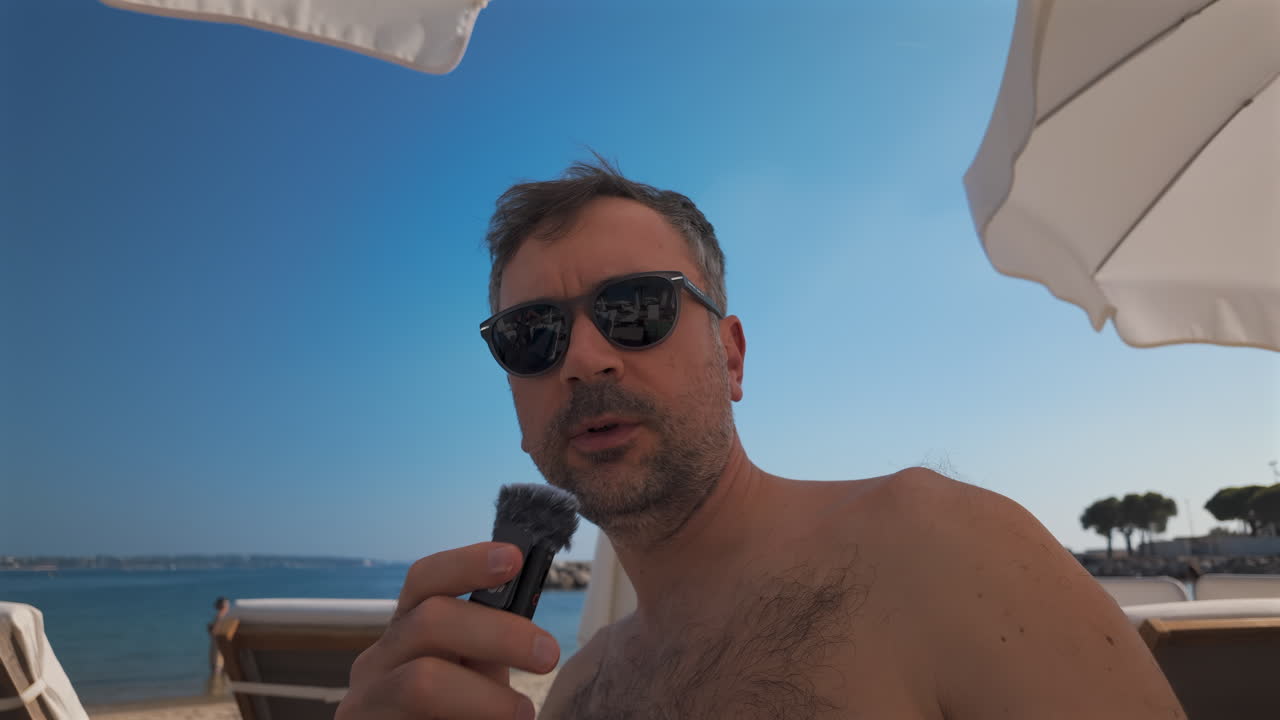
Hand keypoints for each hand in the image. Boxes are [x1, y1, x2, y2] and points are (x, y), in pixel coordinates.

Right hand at [338, 542, 560, 719]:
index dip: (468, 563)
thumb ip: (489, 649)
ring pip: (423, 680)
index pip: (425, 579)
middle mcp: (378, 658)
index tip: (514, 559)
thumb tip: (532, 636)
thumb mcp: (474, 676)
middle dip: (497, 632)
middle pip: (430, 620)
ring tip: (522, 713)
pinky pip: (419, 719)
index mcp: (407, 629)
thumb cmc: (455, 715)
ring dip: (485, 696)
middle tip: (547, 655)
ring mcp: (365, 697)